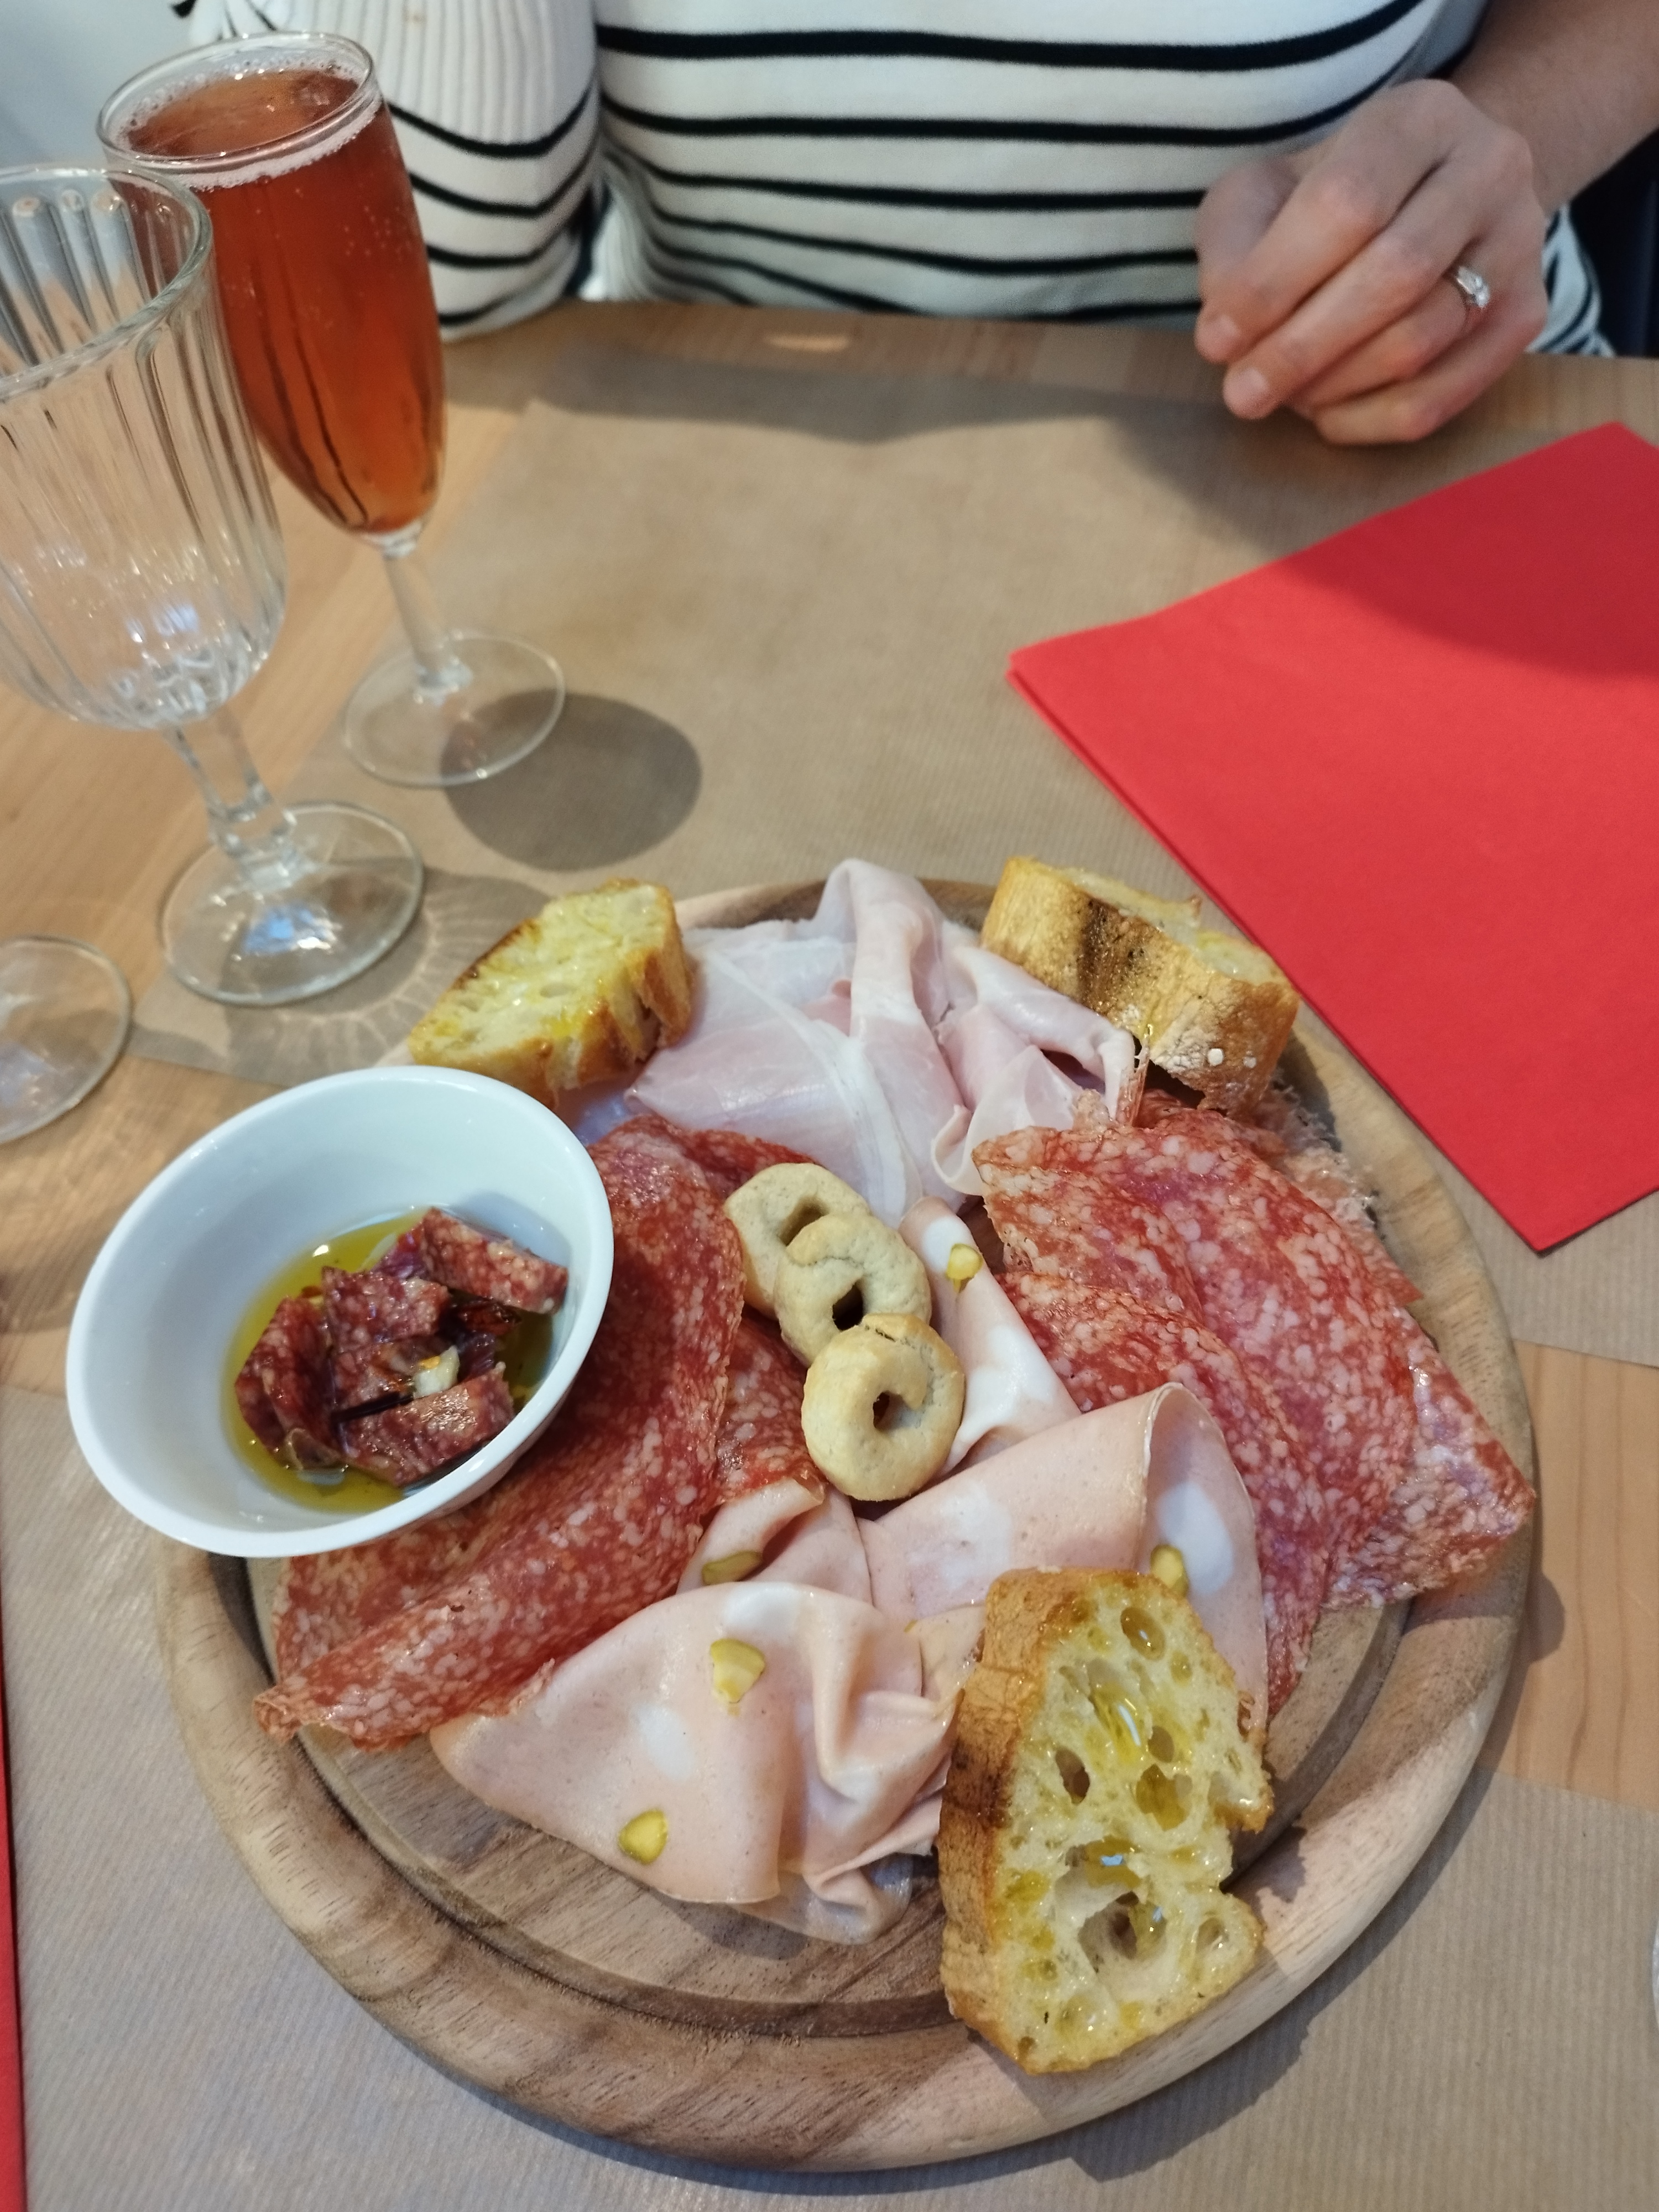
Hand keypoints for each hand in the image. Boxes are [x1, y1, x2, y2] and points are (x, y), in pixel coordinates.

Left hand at [1194, 80, 1548, 444]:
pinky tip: (1327, 414)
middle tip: (1241, 394)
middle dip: (1302, 348)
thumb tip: (1227, 331)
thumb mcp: (1266, 192)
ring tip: (1284, 394)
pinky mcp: (1529, 315)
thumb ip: (1234, 244)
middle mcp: (1488, 169)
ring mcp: (1521, 244)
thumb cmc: (1330, 197)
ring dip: (1335, 385)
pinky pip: (1446, 394)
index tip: (1216, 339)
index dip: (1273, 283)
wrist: (1437, 193)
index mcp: (1419, 118)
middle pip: (1394, 275)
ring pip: (1422, 340)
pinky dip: (1372, 419)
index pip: (1346, 203)